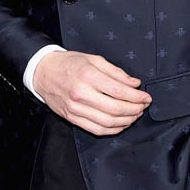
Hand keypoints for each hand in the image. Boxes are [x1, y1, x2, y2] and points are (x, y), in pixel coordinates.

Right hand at [33, 50, 150, 135]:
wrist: (43, 72)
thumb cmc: (68, 63)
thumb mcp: (93, 59)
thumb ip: (115, 72)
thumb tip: (134, 84)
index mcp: (88, 75)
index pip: (119, 91)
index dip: (137, 97)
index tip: (146, 97)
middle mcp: (81, 93)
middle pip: (116, 109)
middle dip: (135, 109)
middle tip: (143, 106)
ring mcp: (75, 108)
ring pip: (108, 122)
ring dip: (126, 121)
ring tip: (134, 114)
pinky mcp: (72, 118)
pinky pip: (96, 129)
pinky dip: (113, 130)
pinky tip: (121, 124)